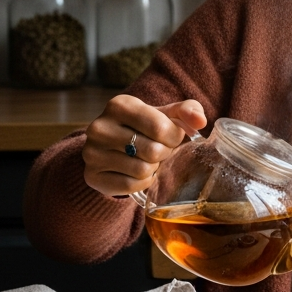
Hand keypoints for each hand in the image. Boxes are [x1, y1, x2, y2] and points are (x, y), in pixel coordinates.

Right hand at [81, 95, 206, 196]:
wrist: (111, 148)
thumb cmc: (144, 127)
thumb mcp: (165, 114)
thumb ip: (187, 111)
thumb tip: (200, 121)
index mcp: (119, 105)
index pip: (160, 127)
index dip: (174, 137)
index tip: (172, 137)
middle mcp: (100, 127)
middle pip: (153, 150)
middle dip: (164, 153)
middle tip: (159, 151)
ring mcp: (92, 152)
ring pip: (142, 170)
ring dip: (153, 168)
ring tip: (147, 160)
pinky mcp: (92, 175)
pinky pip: (130, 186)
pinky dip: (141, 182)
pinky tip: (136, 172)